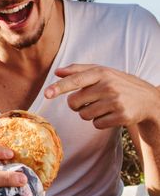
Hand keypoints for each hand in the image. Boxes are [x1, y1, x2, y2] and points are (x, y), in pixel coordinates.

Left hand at [45, 64, 159, 128]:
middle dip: (77, 105)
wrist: (147, 99)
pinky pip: (96, 124)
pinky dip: (100, 122)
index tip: (47, 93)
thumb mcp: (102, 72)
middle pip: (74, 103)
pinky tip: (111, 114)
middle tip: (90, 100)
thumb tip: (57, 72)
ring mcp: (116, 102)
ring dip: (89, 114)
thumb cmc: (118, 84)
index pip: (76, 80)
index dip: (60, 87)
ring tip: (103, 106)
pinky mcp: (122, 116)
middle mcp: (109, 86)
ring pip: (84, 115)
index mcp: (101, 73)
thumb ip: (78, 70)